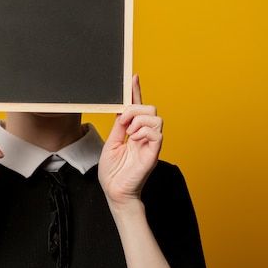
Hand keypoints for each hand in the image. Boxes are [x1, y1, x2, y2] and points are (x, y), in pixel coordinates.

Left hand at [98, 74, 162, 205]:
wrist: (114, 191)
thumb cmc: (113, 172)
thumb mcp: (111, 143)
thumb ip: (118, 126)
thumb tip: (122, 109)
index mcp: (133, 131)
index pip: (138, 107)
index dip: (136, 91)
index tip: (133, 76)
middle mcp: (144, 135)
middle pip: (150, 108)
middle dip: (134, 109)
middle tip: (123, 123)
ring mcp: (150, 143)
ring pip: (155, 117)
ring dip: (138, 121)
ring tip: (129, 134)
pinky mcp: (154, 153)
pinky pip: (157, 133)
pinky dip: (143, 131)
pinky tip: (134, 139)